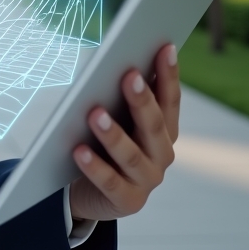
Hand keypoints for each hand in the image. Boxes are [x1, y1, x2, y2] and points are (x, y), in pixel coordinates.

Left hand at [68, 43, 178, 221]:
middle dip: (142, 100)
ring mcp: (146, 180)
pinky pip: (109, 182)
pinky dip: (94, 166)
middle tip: (129, 76)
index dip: (169, 75)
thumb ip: (121, 98)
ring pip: (131, 155)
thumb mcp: (117, 119)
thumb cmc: (105, 144)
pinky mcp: (127, 201)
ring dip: (113, 134)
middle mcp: (161, 155)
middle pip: (154, 126)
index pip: (170, 100)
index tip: (165, 48)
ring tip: (95, 114)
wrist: (92, 191)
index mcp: (164, 131)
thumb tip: (118, 60)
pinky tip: (78, 150)